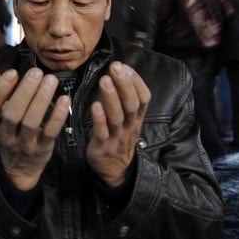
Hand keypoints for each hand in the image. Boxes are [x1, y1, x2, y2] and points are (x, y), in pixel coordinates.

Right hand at [0, 67, 69, 190]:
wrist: (20, 168)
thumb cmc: (10, 133)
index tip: (12, 72)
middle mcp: (6, 136)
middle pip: (12, 114)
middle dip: (24, 92)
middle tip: (36, 72)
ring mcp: (24, 144)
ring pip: (31, 122)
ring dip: (42, 99)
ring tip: (50, 80)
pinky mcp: (42, 148)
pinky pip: (50, 132)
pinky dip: (57, 115)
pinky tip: (64, 99)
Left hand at [86, 62, 150, 187]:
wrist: (115, 172)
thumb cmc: (119, 140)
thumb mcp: (129, 121)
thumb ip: (126, 101)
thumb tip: (122, 74)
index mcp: (136, 119)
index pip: (143, 98)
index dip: (136, 82)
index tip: (125, 67)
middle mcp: (129, 127)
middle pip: (131, 105)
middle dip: (124, 85)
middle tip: (116, 67)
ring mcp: (117, 138)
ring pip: (117, 117)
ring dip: (112, 98)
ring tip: (105, 80)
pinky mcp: (103, 147)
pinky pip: (102, 133)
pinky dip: (99, 119)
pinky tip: (95, 105)